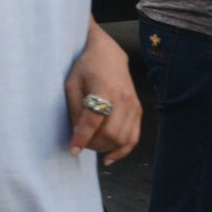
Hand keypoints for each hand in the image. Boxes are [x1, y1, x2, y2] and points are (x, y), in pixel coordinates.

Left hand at [64, 30, 141, 163]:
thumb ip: (75, 109)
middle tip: (80, 144)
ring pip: (122, 139)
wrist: (108, 54)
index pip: (94, 121)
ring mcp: (134, 105)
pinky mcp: (138, 110)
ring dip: (105, 148)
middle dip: (93, 144)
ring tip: (91, 145)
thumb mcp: (72, 83)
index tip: (73, 150)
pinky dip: (122, 151)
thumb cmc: (85, 67)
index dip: (82, 138)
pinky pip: (133, 138)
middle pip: (111, 133)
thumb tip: (78, 135)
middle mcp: (124, 99)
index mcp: (105, 89)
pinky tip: (108, 158)